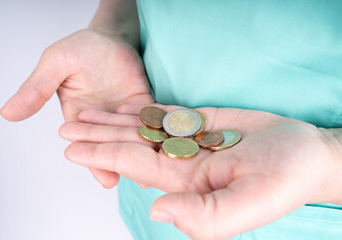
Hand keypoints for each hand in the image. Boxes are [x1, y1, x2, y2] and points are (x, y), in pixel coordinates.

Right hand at [0, 29, 153, 187]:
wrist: (109, 38)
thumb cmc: (79, 49)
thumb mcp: (55, 65)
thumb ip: (36, 89)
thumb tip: (7, 114)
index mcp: (81, 117)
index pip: (88, 143)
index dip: (96, 160)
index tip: (106, 178)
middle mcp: (105, 121)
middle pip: (115, 145)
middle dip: (127, 164)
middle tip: (140, 183)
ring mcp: (127, 113)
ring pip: (137, 136)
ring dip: (147, 154)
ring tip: (159, 175)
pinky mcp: (146, 103)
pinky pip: (154, 119)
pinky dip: (161, 131)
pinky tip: (172, 146)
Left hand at [59, 104, 340, 239]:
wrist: (307, 155)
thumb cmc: (285, 181)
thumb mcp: (249, 205)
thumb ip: (203, 215)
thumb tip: (157, 210)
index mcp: (186, 182)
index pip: (134, 165)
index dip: (101, 154)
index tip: (71, 147)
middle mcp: (183, 162)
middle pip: (131, 144)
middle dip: (97, 135)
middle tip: (66, 124)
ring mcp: (192, 141)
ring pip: (144, 128)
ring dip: (114, 120)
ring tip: (88, 112)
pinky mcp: (205, 123)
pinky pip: (169, 115)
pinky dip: (146, 109)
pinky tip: (127, 106)